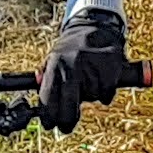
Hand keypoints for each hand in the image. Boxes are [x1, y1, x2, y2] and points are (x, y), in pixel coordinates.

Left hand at [39, 5, 136, 132]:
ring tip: (89, 81)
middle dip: (67, 120)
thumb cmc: (71, 49)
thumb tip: (41, 108)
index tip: (49, 125)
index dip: (48, 116)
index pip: (48, 98)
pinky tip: (102, 81)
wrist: (95, 25)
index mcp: (55, 65)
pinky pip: (106, 94)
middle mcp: (72, 66)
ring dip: (90, 97)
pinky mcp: (111, 67)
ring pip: (91, 98)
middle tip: (66, 127)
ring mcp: (92, 66)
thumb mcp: (54, 59)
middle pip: (69, 105)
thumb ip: (48, 81)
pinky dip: (105, 93)